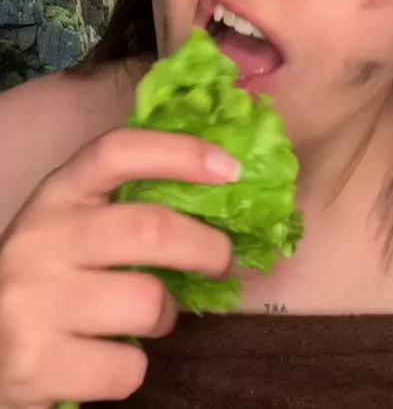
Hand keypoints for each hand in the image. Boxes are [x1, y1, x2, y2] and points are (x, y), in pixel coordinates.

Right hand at [0, 127, 238, 408]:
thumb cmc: (46, 276)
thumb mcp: (72, 226)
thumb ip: (125, 205)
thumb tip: (219, 190)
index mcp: (57, 194)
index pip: (117, 152)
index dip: (179, 153)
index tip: (229, 168)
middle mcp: (42, 239)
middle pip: (148, 228)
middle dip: (206, 247)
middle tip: (222, 260)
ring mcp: (35, 302)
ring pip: (147, 301)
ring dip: (166, 315)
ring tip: (148, 316)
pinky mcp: (38, 364)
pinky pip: (127, 367)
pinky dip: (135, 367)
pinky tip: (111, 357)